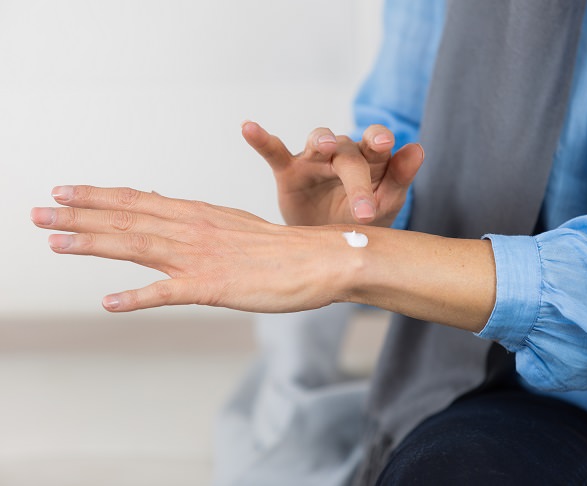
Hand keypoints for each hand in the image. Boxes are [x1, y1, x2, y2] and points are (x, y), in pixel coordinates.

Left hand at [30, 185, 352, 312]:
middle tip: (37, 212)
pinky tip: (109, 302)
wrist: (321, 259)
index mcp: (199, 214)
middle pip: (127, 218)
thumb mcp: (235, 226)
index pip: (139, 200)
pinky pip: (168, 293)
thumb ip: (198, 222)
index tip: (63, 191)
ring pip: (137, 245)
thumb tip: (163, 211)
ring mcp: (202, 257)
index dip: (98, 196)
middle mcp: (193, 229)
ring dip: (92, 243)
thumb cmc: (283, 248)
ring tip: (54, 241)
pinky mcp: (215, 287)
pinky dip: (137, 297)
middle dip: (79, 215)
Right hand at [242, 122, 423, 226]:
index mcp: (371, 161)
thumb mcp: (387, 204)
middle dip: (356, 178)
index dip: (380, 141)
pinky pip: (274, 152)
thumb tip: (417, 148)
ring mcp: (315, 161)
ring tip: (323, 144)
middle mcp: (343, 154)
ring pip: (317, 140)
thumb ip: (400, 177)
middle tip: (364, 211)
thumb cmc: (365, 221)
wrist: (333, 247)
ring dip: (321, 139)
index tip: (385, 144)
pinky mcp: (289, 171)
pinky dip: (261, 140)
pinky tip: (248, 128)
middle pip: (348, 152)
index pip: (377, 144)